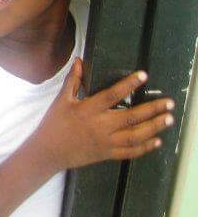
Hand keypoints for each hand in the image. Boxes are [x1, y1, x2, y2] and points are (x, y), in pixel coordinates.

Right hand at [34, 58, 174, 170]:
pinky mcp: (107, 154)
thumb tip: (80, 61)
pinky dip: (145, 147)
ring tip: (168, 119)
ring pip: (135, 135)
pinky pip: (130, 152)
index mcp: (88, 109)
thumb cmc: (54, 123)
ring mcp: (105, 142)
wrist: (49, 152)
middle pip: (131, 117)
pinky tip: (157, 140)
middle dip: (152, 110)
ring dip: (154, 127)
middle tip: (168, 103)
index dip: (128, 84)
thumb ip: (73, 80)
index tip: (144, 76)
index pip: (112, 94)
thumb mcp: (61, 100)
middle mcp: (100, 126)